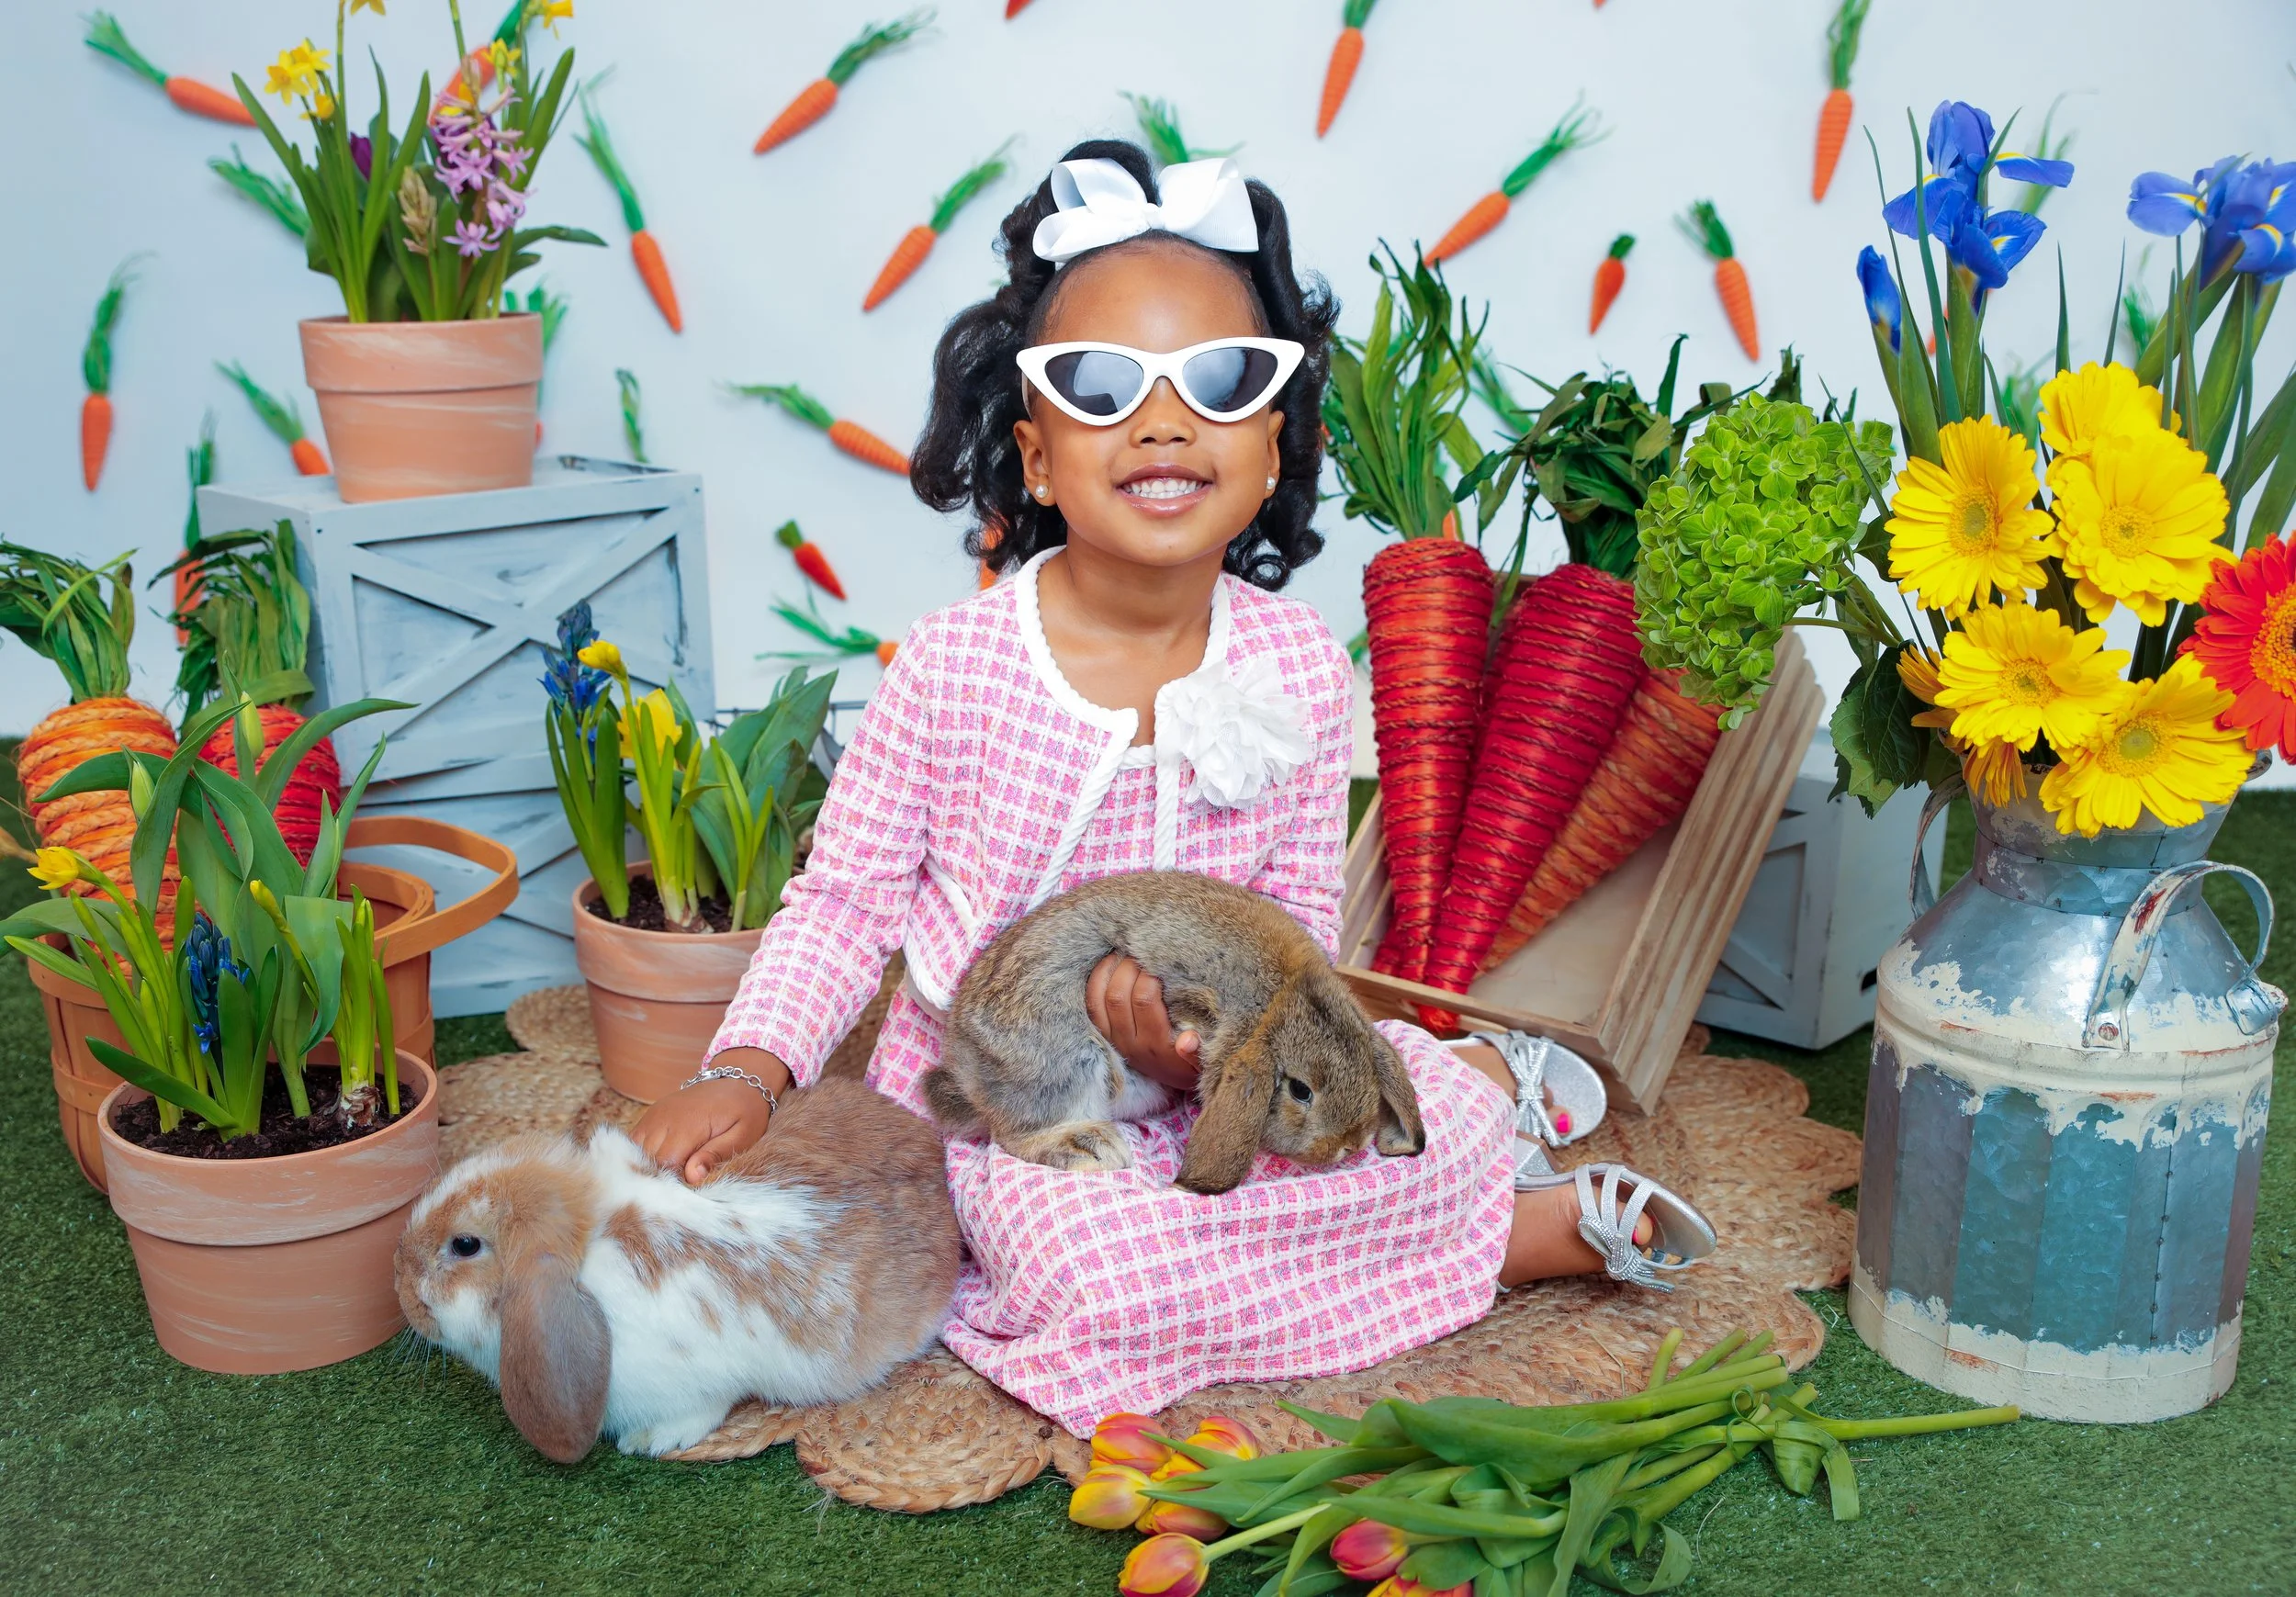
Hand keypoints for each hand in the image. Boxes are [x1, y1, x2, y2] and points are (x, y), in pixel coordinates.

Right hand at [633, 1048, 788, 1184]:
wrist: (738, 1081)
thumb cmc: (744, 1111)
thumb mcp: (743, 1135)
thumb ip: (716, 1155)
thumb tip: (692, 1176)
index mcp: (689, 1124)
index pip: (665, 1163)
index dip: (673, 1182)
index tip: (686, 1192)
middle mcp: (665, 1118)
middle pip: (647, 1159)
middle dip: (659, 1177)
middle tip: (679, 1187)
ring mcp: (655, 1115)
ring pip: (636, 1150)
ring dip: (648, 1166)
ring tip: (670, 1175)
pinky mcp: (651, 1115)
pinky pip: (634, 1140)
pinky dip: (641, 1154)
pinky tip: (658, 1163)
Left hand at [1086, 953, 1200, 1090]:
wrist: (1174, 1079)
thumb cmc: (1192, 1061)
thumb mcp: (1201, 1060)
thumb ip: (1196, 1051)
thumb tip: (1188, 1041)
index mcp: (1156, 1044)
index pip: (1144, 999)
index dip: (1148, 974)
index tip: (1160, 958)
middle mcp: (1130, 1043)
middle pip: (1118, 996)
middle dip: (1128, 966)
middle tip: (1141, 948)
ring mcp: (1113, 1039)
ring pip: (1099, 998)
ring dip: (1109, 969)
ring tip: (1125, 951)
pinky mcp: (1103, 1035)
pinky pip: (1091, 1004)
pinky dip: (1096, 980)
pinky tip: (1109, 963)